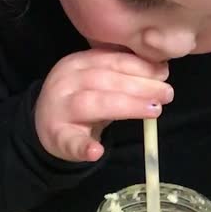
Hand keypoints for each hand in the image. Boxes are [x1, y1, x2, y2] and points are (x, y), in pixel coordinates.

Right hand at [34, 48, 172, 161]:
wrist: (44, 126)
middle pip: (103, 80)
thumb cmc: (80, 100)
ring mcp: (58, 110)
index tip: (163, 72)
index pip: (110, 60)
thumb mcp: (97, 80)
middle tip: (167, 93)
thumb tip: (162, 70)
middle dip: (139, 86)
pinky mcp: (56, 137)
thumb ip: (123, 74)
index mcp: (77, 63)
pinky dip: (83, 147)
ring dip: (125, 106)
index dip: (138, 65)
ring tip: (153, 110)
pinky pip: (69, 141)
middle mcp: (65, 82)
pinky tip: (97, 152)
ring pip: (91, 104)